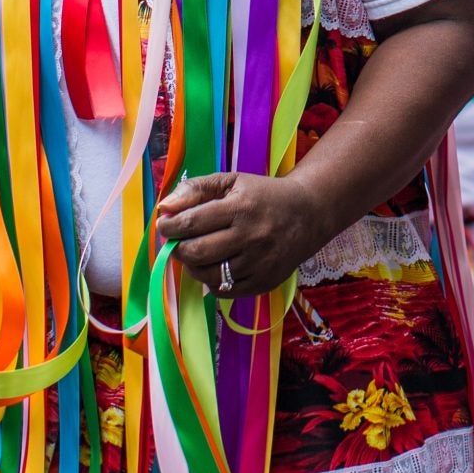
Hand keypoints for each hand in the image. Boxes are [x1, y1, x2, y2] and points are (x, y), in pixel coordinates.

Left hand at [155, 171, 326, 296]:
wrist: (308, 215)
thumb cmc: (263, 195)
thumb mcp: (232, 182)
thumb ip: (196, 189)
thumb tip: (164, 207)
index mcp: (241, 208)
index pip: (193, 222)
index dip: (171, 226)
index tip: (165, 224)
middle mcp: (251, 237)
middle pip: (197, 252)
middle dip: (178, 248)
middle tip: (177, 241)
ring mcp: (259, 263)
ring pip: (208, 274)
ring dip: (193, 265)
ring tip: (196, 252)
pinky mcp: (264, 283)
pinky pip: (224, 290)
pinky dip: (212, 280)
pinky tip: (215, 264)